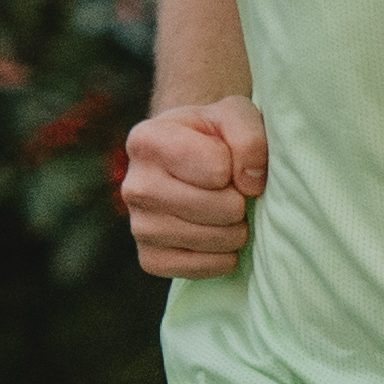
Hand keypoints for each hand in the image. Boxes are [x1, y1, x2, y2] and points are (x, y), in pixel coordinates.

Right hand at [119, 97, 271, 279]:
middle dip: (240, 201)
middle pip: (219, 208)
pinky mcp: (149, 259)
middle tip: (232, 191)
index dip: (237, 166)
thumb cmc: (214, 135)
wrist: (187, 161)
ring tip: (225, 211)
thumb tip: (250, 184)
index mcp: (147, 141)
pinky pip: (203, 268)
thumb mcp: (235, 115)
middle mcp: (133, 185)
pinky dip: (222, 256)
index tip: (229, 160)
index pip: (218, 169)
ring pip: (214, 240)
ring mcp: (137, 226)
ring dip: (235, 229)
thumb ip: (249, 137)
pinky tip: (215, 234)